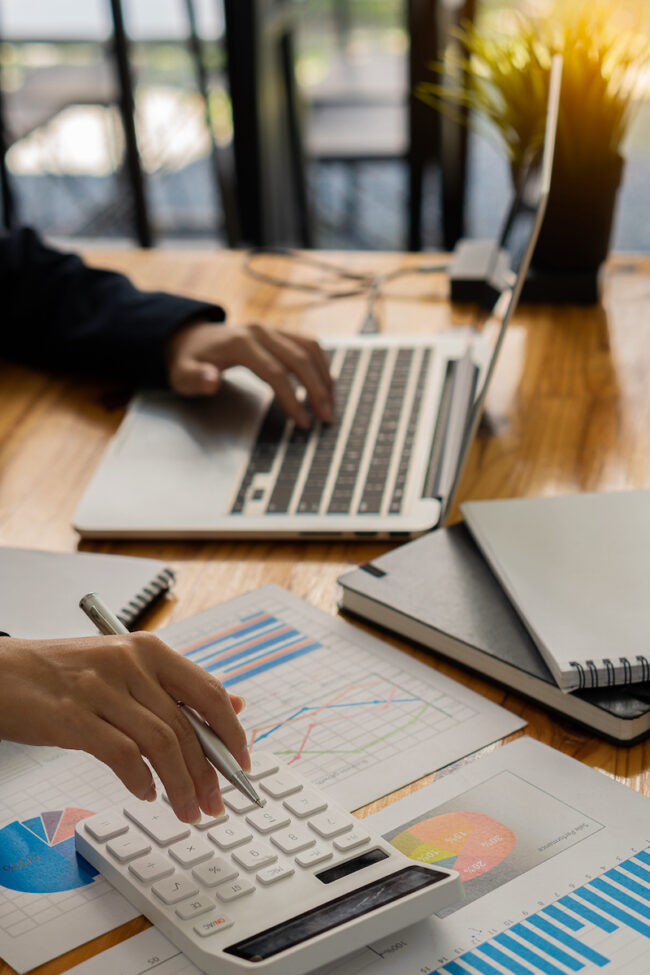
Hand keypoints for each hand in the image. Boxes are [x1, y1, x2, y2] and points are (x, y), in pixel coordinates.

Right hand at [0, 633, 248, 822]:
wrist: (0, 673)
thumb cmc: (62, 674)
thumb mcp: (125, 668)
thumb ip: (177, 687)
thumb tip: (234, 706)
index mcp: (148, 649)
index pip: (208, 691)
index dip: (231, 732)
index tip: (241, 763)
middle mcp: (130, 664)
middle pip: (186, 725)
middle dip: (209, 773)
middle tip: (216, 803)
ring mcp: (101, 689)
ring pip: (161, 743)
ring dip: (181, 785)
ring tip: (187, 811)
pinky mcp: (73, 717)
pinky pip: (122, 755)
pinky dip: (141, 780)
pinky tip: (146, 794)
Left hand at [165, 321, 333, 427]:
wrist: (190, 338)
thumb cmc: (188, 361)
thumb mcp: (181, 374)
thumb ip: (195, 378)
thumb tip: (211, 380)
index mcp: (240, 343)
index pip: (275, 372)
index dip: (292, 398)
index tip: (303, 422)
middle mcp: (261, 331)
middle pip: (300, 359)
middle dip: (317, 390)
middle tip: (327, 417)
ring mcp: (272, 329)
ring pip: (310, 347)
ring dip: (325, 376)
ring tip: (331, 404)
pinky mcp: (279, 332)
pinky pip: (309, 344)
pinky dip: (321, 364)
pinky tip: (326, 385)